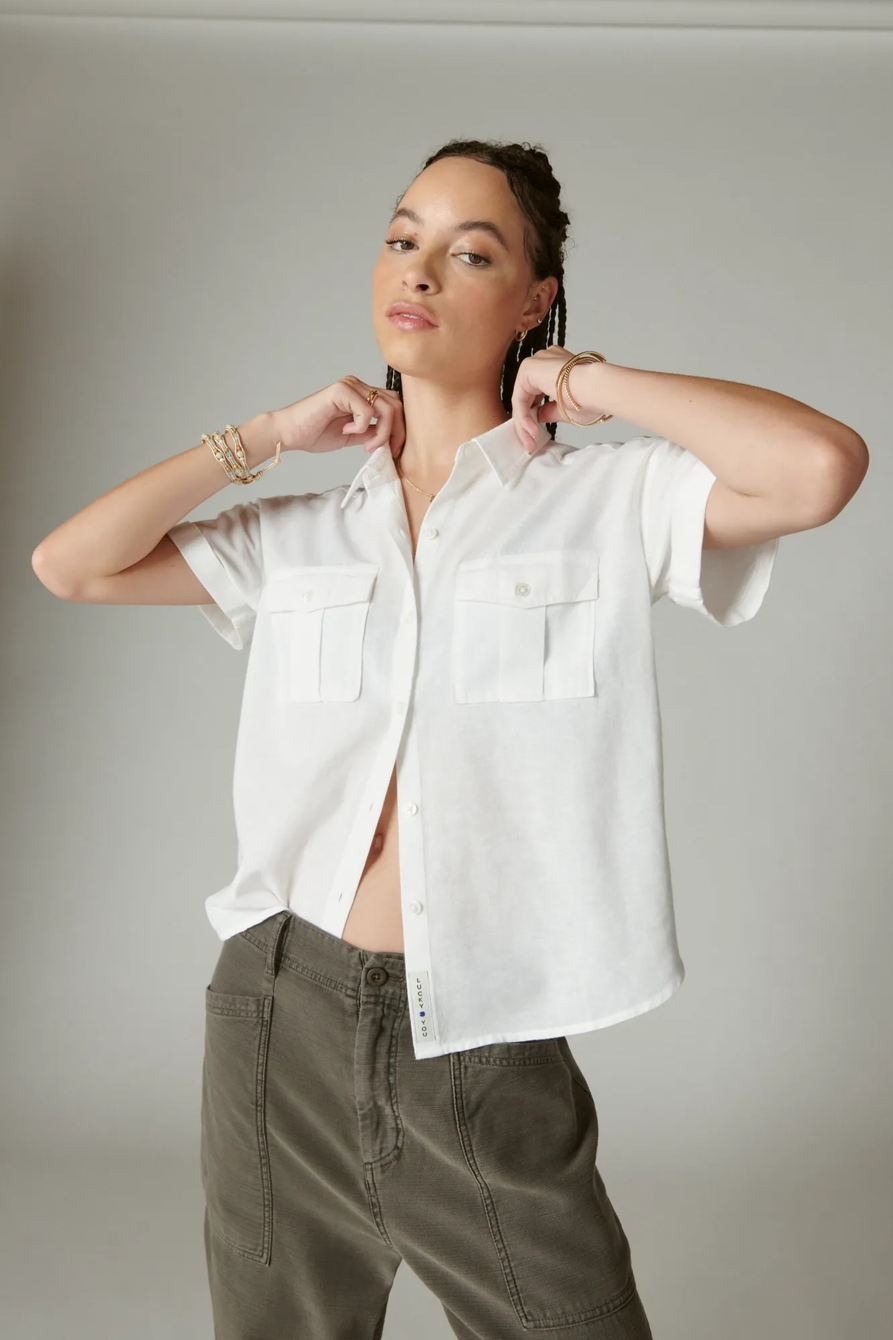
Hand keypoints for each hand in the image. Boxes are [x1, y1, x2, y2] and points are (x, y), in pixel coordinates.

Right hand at [270, 377, 405, 457]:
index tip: (393, 451)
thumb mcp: (353, 437)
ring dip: (382, 432)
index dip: (400, 428)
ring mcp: (350, 385)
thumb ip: (372, 433)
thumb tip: (393, 440)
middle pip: (395, 404)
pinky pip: (367, 410)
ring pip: (386, 408)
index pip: (394, 405)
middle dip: (396, 432)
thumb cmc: (315, 433)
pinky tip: (346, 431)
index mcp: (362, 394)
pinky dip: (361, 427)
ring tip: (366, 446)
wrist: (289, 433)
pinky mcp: (341, 391)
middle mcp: (358, 386)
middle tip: (386, 451)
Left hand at [510, 345, 610, 452]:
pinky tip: (532, 431)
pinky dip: (523, 417)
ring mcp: (536, 362)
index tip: (535, 436)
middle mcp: (544, 361)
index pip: (535, 393)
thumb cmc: (592, 397)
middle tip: (530, 444)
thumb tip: (537, 416)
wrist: (598, 388)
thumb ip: (548, 411)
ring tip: (531, 442)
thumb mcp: (565, 409)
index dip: (532, 417)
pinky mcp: (528, 368)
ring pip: (521, 398)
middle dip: (526, 423)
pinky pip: (519, 398)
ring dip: (524, 423)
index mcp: (555, 366)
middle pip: (526, 396)